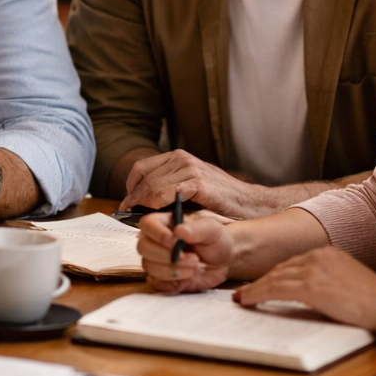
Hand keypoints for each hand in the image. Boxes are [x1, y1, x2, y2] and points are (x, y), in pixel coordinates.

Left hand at [124, 151, 268, 219]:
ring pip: (153, 186)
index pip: (142, 168)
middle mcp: (182, 159)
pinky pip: (167, 192)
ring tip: (137, 217)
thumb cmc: (220, 199)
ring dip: (141, 203)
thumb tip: (143, 201)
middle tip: (126, 213)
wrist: (249, 203)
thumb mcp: (191, 187)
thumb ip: (170, 188)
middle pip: (145, 178)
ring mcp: (190, 169)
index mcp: (178, 157)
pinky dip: (156, 204)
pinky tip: (154, 215)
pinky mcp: (198, 182)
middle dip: (133, 197)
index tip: (126, 203)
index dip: (131, 187)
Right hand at [138, 212, 234, 293]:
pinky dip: (173, 283)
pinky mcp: (162, 279)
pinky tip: (188, 278)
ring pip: (149, 267)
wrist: (224, 260)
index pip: (147, 224)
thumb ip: (196, 228)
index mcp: (164, 223)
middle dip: (167, 256)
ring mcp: (157, 261)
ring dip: (173, 270)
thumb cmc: (215, 240)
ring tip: (195, 267)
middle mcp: (156, 241)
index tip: (173, 241)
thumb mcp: (211, 229)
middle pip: (143, 247)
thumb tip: (179, 232)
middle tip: (192, 258)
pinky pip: (157, 284)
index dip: (156, 234)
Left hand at [233, 246, 375, 331]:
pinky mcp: (310, 285)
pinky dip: (257, 294)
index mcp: (327, 253)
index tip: (261, 284)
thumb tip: (312, 292)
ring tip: (242, 298)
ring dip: (254, 289)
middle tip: (244, 292)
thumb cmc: (375, 301)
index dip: (274, 275)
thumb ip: (328, 280)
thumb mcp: (348, 281)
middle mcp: (318, 255)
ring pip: (274, 277)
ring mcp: (313, 269)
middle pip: (280, 269)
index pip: (292, 264)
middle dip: (261, 282)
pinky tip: (247, 300)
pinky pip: (275, 288)